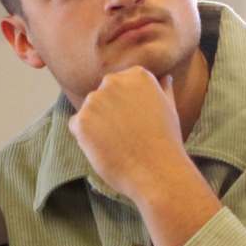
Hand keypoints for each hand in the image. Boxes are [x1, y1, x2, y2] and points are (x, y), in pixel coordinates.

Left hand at [68, 66, 182, 204]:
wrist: (157, 171)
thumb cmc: (166, 141)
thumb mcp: (170, 108)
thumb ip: (163, 89)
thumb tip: (165, 77)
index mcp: (137, 74)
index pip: (120, 85)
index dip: (127, 107)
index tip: (138, 122)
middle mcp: (113, 81)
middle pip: (102, 96)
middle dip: (109, 113)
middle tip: (128, 134)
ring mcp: (95, 100)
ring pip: (88, 111)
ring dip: (97, 125)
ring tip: (118, 143)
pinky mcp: (81, 120)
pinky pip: (75, 125)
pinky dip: (85, 138)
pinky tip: (105, 148)